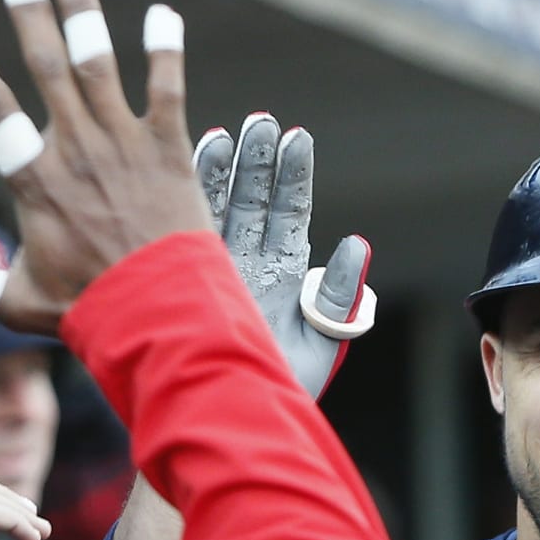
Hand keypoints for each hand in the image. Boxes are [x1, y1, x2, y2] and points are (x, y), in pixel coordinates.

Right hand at [0, 0, 210, 334]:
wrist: (160, 315)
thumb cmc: (88, 310)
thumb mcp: (15, 301)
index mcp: (36, 181)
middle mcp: (76, 151)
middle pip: (46, 68)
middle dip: (28, 13)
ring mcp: (124, 146)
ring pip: (98, 65)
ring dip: (82, 14)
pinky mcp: (169, 151)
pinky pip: (167, 91)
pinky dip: (165, 51)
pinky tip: (162, 14)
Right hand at [195, 115, 375, 399]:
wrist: (227, 420)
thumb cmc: (276, 388)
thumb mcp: (319, 343)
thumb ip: (339, 297)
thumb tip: (357, 245)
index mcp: (283, 277)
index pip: (289, 214)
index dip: (293, 176)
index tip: (297, 136)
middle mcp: (247, 266)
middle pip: (254, 201)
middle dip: (258, 160)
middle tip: (260, 119)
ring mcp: (211, 271)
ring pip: (216, 210)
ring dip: (221, 171)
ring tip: (223, 132)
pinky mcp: (183, 281)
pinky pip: (182, 233)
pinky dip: (185, 200)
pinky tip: (185, 164)